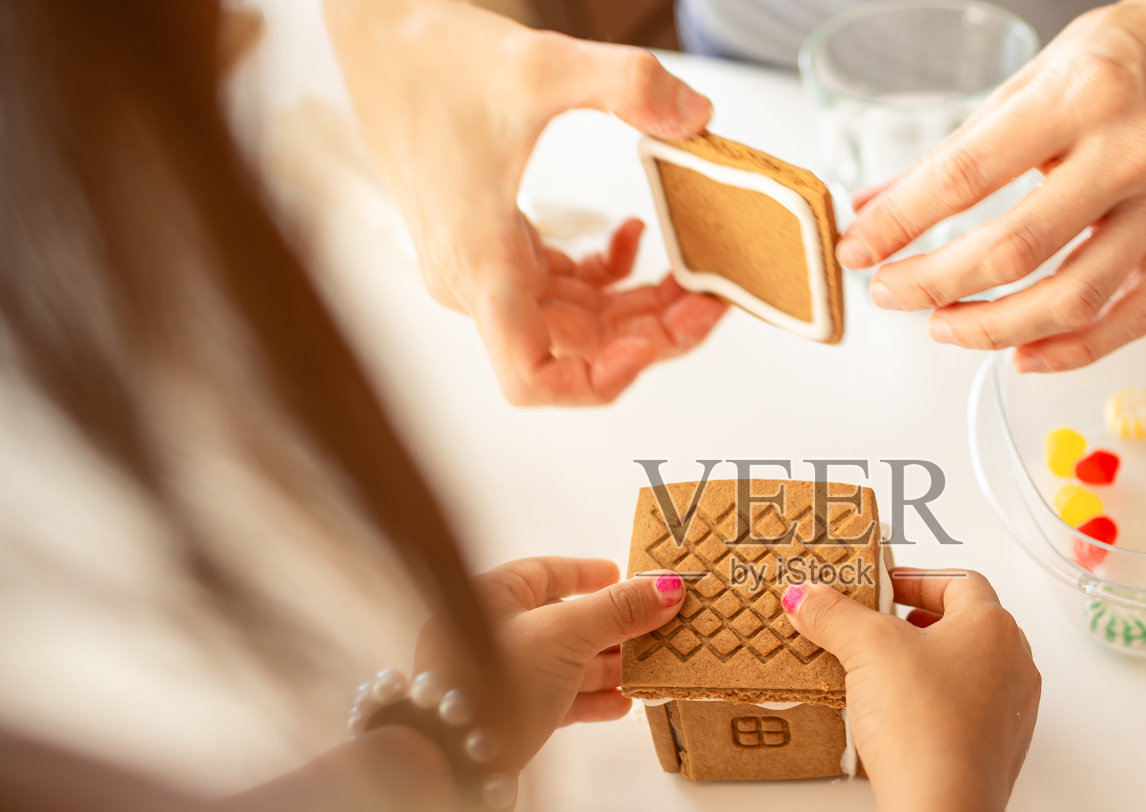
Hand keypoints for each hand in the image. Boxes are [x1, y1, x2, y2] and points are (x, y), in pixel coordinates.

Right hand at [327, 0, 726, 404]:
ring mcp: (485, 269)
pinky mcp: (494, 248)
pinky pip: (563, 290)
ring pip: (578, 323)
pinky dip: (607, 276)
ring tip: (692, 275)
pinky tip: (632, 235)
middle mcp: (476, 281)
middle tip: (709, 299)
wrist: (380, 39)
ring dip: (639, 306)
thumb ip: (625, 83)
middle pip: (576, 351)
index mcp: (479, 263)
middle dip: (650, 333)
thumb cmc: (432, 61)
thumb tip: (696, 113)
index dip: (596, 382)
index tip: (648, 345)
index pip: (530, 376)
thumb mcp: (539, 64)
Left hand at [416, 558, 684, 755]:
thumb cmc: (501, 681)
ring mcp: (499, 677)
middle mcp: (490, 633)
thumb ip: (616, 611)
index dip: (586, 574)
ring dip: (606, 667)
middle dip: (610, 627)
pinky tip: (622, 705)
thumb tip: (668, 586)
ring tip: (646, 670)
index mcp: (490, 596)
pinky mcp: (510, 717)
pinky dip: (590, 700)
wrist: (456, 762)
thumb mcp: (565, 635)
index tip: (622, 575)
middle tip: (652, 628)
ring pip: (563, 662)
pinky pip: (557, 699)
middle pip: (562, 620)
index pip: (545, 572)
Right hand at [782, 569, 1039, 811]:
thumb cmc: (923, 720)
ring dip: (927, 667)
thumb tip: (806, 595)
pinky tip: (898, 722)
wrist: (945, 809)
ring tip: (881, 676)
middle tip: (877, 629)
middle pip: (966, 627)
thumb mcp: (866, 649)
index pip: (960, 582)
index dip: (916, 579)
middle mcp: (1014, 666)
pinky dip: (934, 708)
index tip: (881, 588)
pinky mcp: (996, 754)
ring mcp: (1011, 713)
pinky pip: (965, 715)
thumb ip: (834, 615)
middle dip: (919, 624)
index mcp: (993, 627)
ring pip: (968, 673)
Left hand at [837, 1, 1145, 371]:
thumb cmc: (1118, 59)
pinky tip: (1021, 355)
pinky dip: (1072, 351)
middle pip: (1018, 249)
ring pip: (1075, 298)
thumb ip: (951, 152)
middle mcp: (1132, 150)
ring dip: (996, 328)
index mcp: (1081, 95)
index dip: (902, 224)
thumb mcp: (1025, 81)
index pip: (969, 176)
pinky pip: (1130, 317)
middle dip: (938, 284)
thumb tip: (874, 211)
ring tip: (944, 325)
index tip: (859, 251)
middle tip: (892, 293)